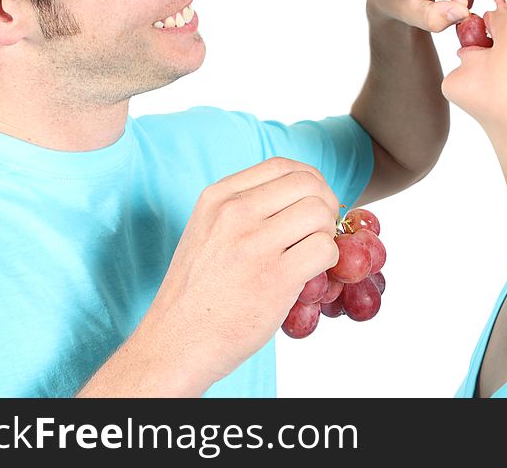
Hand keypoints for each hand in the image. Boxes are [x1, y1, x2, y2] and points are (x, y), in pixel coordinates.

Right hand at [145, 157, 341, 390]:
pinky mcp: (276, 278)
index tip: (311, 201)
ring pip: (320, 213)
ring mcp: (255, 245)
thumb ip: (244, 207)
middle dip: (325, 203)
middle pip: (308, 183)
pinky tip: (312, 273)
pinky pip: (325, 249)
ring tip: (313, 251)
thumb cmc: (197, 290)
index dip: (308, 180)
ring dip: (327, 232)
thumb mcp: (207, 230)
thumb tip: (301, 194)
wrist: (177, 342)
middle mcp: (235, 214)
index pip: (281, 165)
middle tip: (321, 228)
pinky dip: (329, 259)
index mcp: (218, 197)